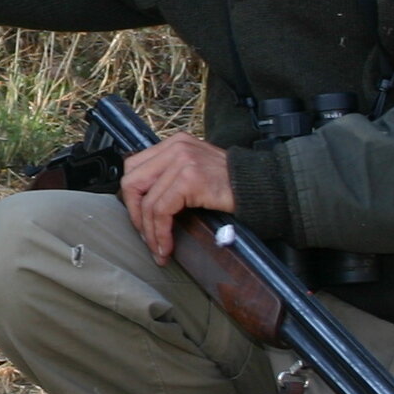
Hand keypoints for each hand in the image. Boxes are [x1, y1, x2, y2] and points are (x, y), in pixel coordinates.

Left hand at [118, 132, 235, 264]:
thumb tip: (143, 203)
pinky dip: (161, 233)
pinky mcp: (190, 179)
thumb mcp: (195, 171)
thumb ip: (171, 176)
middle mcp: (176, 147)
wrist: (262, 187)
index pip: (134, 167)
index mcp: (174, 143)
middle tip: (147, 237)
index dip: (132, 198)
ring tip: (159, 249)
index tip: (141, 220)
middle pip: (132, 182)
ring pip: (147, 202)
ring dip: (150, 232)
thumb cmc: (231, 184)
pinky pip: (162, 211)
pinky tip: (167, 247)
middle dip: (135, 215)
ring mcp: (182, 161)